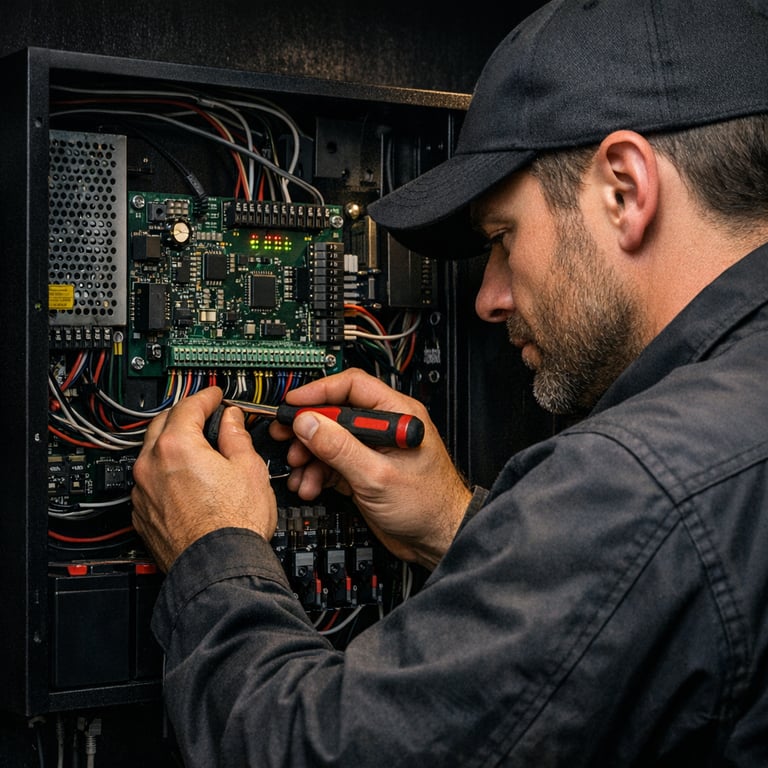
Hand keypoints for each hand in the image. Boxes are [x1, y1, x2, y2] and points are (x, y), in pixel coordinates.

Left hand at [131, 386, 276, 571]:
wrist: (220, 568)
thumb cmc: (235, 525)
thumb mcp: (249, 468)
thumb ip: (236, 437)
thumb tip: (231, 421)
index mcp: (177, 447)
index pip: (188, 407)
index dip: (206, 397)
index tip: (215, 396)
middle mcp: (151, 467)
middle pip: (161, 424)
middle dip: (182, 415)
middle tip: (202, 414)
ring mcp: (143, 493)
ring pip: (151, 455)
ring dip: (170, 444)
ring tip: (194, 448)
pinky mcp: (142, 516)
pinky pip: (148, 483)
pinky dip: (163, 473)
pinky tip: (183, 480)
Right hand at [270, 368, 471, 569]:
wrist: (438, 540)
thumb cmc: (429, 506)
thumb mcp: (377, 476)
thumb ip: (340, 448)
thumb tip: (309, 423)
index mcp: (397, 414)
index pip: (352, 387)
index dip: (319, 392)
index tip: (294, 404)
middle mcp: (383, 428)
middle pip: (335, 414)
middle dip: (308, 429)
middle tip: (285, 437)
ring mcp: (372, 450)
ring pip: (330, 441)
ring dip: (310, 456)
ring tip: (300, 470)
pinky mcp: (364, 471)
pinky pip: (332, 464)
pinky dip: (317, 473)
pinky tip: (309, 485)